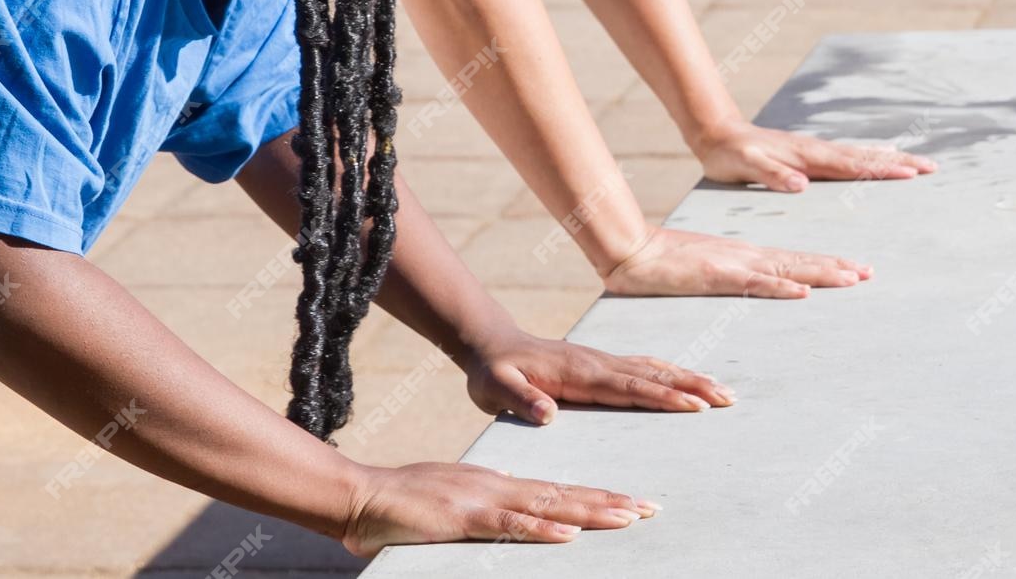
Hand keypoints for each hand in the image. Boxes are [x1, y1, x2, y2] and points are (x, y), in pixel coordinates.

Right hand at [339, 461, 656, 556]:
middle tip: (651, 507)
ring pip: (550, 505)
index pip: (558, 491)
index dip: (597, 496)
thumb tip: (511, 497)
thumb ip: (486, 500)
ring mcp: (484, 499)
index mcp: (499, 483)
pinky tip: (570, 533)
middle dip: (611, 502)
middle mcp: (500, 485)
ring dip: (591, 512)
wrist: (364, 496)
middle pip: (566, 495)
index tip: (632, 502)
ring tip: (629, 516)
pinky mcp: (465, 517)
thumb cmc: (406, 501)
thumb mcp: (455, 498)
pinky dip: (542, 528)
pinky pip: (511, 524)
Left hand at [461, 327, 733, 422]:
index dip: (662, 396)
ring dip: (689, 378)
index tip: (693, 405)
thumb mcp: (494, 387)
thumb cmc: (492, 371)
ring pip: (654, 368)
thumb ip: (519, 399)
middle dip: (692, 386)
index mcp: (578, 374)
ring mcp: (602, 360)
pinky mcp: (602, 363)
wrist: (491, 343)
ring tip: (723, 391)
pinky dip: (671, 373)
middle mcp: (598, 363)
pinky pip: (644, 368)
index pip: (628, 387)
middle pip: (653, 374)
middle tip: (728, 398)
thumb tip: (546, 414)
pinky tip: (688, 381)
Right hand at [602, 225, 870, 299]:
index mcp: (744, 257)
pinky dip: (780, 287)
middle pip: (799, 262)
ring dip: (820, 274)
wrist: (632, 250)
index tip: (855, 269)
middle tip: (869, 272)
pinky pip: (754, 285)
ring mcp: (733, 265)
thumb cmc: (664, 262)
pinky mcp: (717, 276)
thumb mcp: (705, 270)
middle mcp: (746, 257)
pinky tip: (802, 291)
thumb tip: (748, 284)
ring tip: (852, 277)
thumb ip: (728, 277)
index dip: (825, 264)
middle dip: (836, 267)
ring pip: (786, 270)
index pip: (793, 261)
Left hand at [689, 117, 936, 192]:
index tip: (911, 172)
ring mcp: (815, 150)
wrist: (717, 134)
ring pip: (861, 154)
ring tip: (918, 162)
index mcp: (806, 157)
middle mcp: (816, 150)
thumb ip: (773, 175)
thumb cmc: (730, 155)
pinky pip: (849, 155)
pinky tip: (882, 156)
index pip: (852, 165)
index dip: (882, 170)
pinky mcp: (810, 153)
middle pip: (866, 156)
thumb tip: (802, 185)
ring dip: (890, 158)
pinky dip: (870, 156)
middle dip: (900, 162)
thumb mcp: (746, 167)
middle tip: (932, 167)